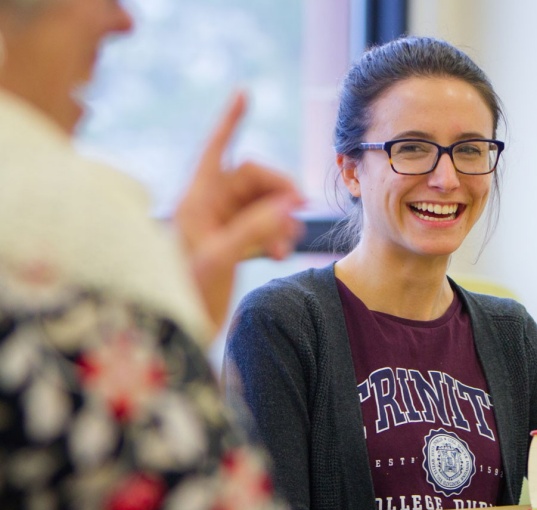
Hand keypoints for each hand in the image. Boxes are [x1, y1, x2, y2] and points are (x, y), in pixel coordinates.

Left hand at [175, 91, 305, 332]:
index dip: (230, 121)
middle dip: (278, 191)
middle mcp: (208, 208)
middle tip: (300, 210)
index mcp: (195, 201)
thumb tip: (290, 205)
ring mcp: (222, 226)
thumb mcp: (219, 259)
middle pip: (252, 179)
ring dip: (281, 218)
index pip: (214, 149)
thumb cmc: (185, 295)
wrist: (180, 333)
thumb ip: (253, 229)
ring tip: (285, 245)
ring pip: (263, 204)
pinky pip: (264, 226)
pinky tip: (278, 254)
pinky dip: (276, 234)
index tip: (245, 94)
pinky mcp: (233, 245)